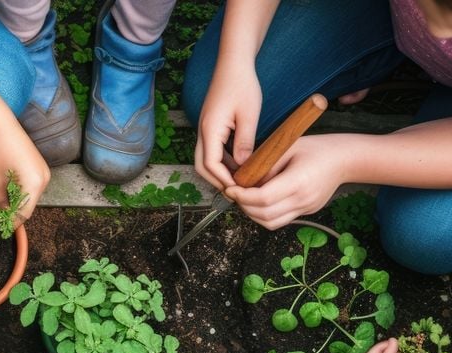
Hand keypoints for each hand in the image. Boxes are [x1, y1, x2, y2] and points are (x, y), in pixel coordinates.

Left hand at [0, 123, 49, 228]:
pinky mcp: (42, 168)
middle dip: (14, 212)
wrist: (4, 126)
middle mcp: (44, 180)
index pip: (25, 212)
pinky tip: (10, 188)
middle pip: (30, 205)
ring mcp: (45, 174)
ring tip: (2, 201)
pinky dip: (22, 192)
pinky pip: (33, 187)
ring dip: (18, 202)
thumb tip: (3, 212)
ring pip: (31, 197)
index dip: (12, 222)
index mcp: (34, 184)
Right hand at [194, 60, 261, 189]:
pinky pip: (211, 149)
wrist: (233, 63)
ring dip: (220, 171)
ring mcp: (205, 128)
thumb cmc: (242, 84)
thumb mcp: (249, 115)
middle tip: (236, 191)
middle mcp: (202, 131)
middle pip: (201, 166)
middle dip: (217, 180)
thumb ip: (245, 143)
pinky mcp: (210, 125)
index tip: (239, 189)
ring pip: (205, 159)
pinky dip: (222, 160)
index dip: (224, 180)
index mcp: (210, 129)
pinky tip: (239, 163)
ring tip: (240, 180)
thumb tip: (244, 167)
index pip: (210, 164)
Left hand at [224, 135, 343, 229]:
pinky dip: (265, 215)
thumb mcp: (288, 147)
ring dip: (253, 215)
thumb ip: (265, 164)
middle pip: (264, 214)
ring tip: (244, 199)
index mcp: (298, 181)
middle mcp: (302, 200)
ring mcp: (305, 209)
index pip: (263, 198)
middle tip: (234, 193)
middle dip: (244, 206)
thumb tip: (243, 179)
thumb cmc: (317, 148)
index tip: (230, 188)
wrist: (344, 160)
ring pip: (271, 223)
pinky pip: (280, 220)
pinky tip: (260, 202)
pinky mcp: (306, 212)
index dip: (242, 196)